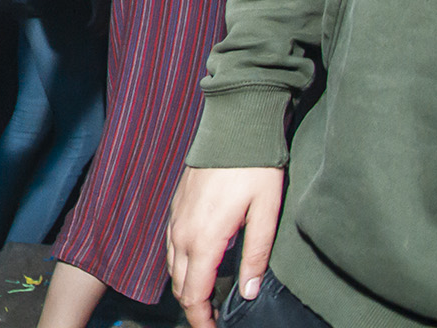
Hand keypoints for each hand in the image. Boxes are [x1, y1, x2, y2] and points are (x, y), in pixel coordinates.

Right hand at [166, 165, 285, 327]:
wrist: (232, 128)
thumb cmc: (253, 169)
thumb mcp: (265, 215)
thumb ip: (256, 257)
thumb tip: (247, 292)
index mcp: (204, 239)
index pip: (194, 293)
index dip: (201, 319)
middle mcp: (183, 232)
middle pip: (179, 283)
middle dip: (193, 308)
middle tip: (212, 321)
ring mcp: (176, 217)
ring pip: (172, 265)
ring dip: (186, 286)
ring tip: (206, 300)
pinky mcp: (176, 206)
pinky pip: (171, 245)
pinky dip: (181, 264)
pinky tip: (197, 265)